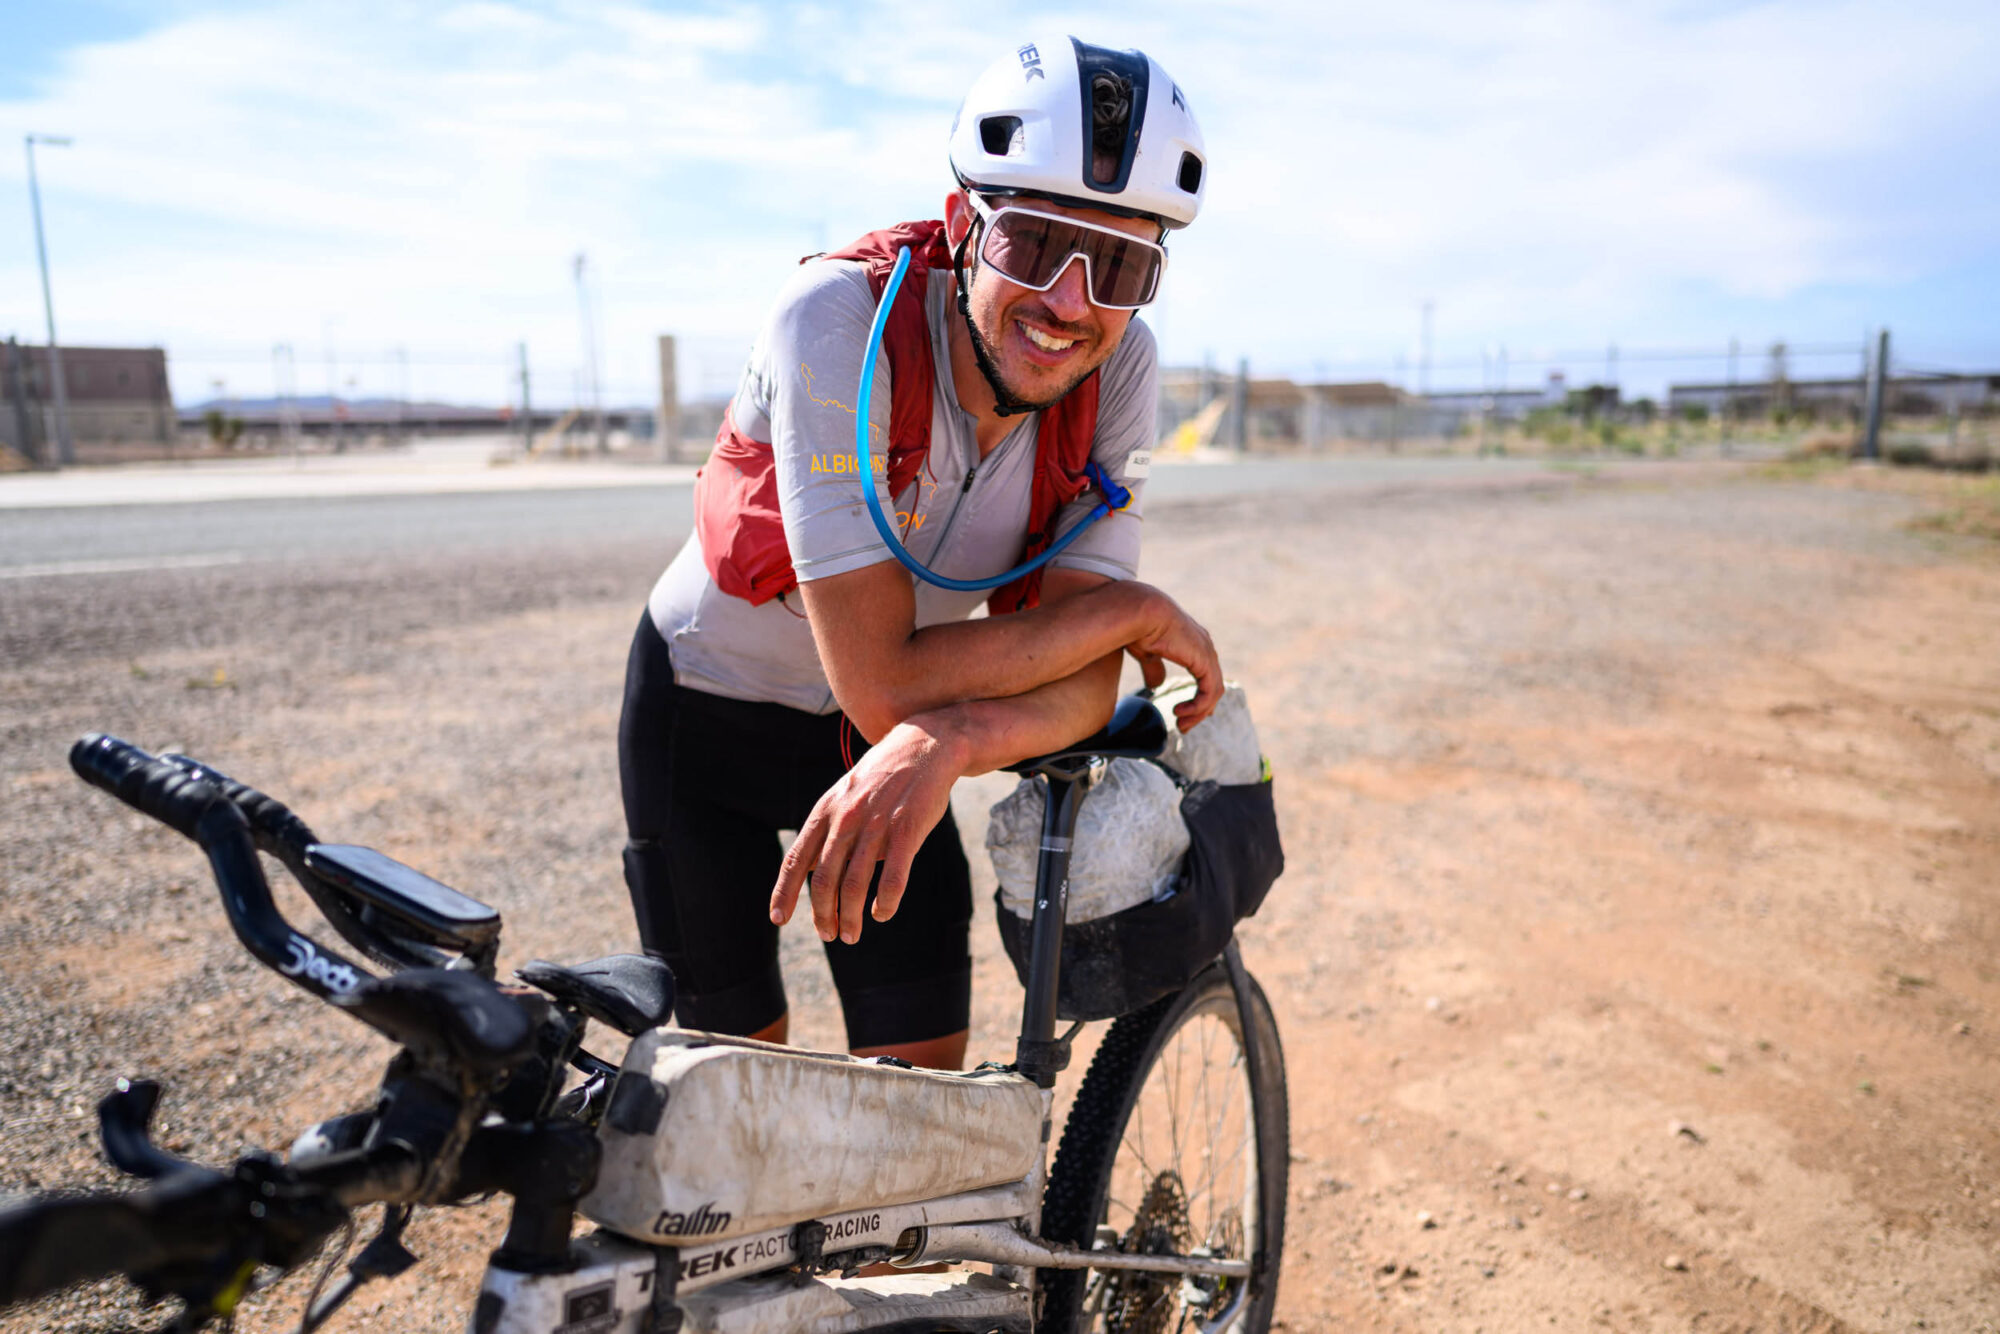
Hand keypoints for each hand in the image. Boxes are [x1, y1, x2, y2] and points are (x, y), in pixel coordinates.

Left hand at [770, 719, 967, 944]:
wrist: (924, 745)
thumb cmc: (882, 778)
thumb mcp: (844, 795)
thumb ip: (827, 831)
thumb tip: (806, 872)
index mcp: (826, 811)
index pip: (796, 860)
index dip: (784, 893)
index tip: (778, 919)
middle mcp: (846, 819)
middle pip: (824, 879)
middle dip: (823, 914)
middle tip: (830, 934)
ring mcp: (877, 825)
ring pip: (855, 885)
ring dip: (851, 917)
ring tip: (851, 935)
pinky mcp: (907, 830)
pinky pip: (893, 877)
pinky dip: (885, 902)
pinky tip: (882, 914)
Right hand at [1125, 592, 1221, 730]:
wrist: (1138, 613)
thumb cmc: (1137, 627)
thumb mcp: (1147, 653)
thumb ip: (1154, 668)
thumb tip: (1156, 685)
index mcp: (1193, 643)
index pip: (1207, 675)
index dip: (1200, 697)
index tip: (1186, 714)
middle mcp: (1204, 647)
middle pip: (1213, 686)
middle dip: (1200, 710)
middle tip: (1183, 727)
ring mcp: (1207, 653)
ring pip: (1213, 693)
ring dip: (1198, 712)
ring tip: (1180, 723)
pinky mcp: (1204, 661)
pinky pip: (1209, 692)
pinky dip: (1198, 706)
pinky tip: (1180, 712)